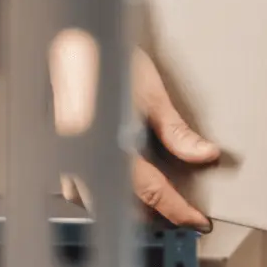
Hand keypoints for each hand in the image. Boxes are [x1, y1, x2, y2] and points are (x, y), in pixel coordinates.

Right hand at [52, 39, 219, 229]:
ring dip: (132, 205)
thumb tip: (204, 154)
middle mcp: (83, 161)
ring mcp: (68, 162)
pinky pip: (87, 188)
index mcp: (107, 147)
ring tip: (161, 199)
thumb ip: (177, 131)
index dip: (177, 210)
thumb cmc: (104, 62)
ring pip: (103, 201)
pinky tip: (125, 183)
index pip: (150, 192)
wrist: (69, 45)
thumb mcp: (150, 94)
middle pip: (124, 206)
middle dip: (156, 213)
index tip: (196, 221)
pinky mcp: (62, 156)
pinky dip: (111, 192)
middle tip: (184, 212)